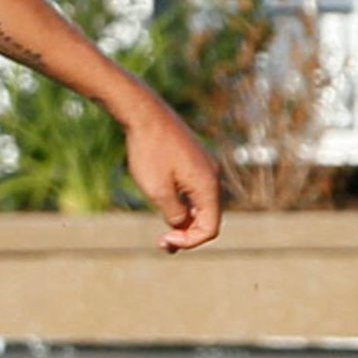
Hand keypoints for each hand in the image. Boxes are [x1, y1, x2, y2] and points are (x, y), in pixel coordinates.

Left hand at [122, 103, 223, 252]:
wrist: (144, 113)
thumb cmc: (149, 151)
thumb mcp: (158, 190)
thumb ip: (174, 214)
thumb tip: (181, 225)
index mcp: (209, 185)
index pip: (210, 228)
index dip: (189, 241)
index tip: (163, 240)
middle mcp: (213, 176)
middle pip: (209, 217)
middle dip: (187, 234)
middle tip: (162, 244)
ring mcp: (205, 166)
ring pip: (202, 204)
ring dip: (185, 220)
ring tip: (164, 232)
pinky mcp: (195, 159)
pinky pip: (195, 190)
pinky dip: (184, 203)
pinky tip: (166, 206)